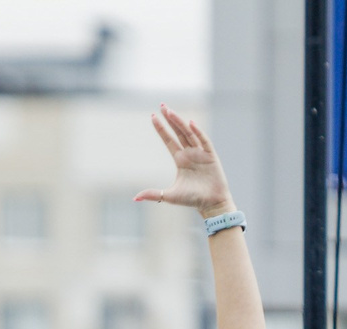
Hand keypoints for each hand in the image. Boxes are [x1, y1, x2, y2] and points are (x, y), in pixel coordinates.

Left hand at [137, 104, 233, 218]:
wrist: (211, 204)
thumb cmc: (192, 200)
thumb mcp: (168, 196)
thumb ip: (152, 194)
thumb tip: (134, 198)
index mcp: (180, 159)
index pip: (168, 140)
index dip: (161, 129)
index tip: (153, 116)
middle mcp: (190, 153)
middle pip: (178, 132)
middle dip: (170, 118)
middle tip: (162, 105)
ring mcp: (200, 153)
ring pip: (189, 133)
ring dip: (179, 122)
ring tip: (170, 112)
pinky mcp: (211, 156)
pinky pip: (204, 141)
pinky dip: (198, 132)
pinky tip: (190, 124)